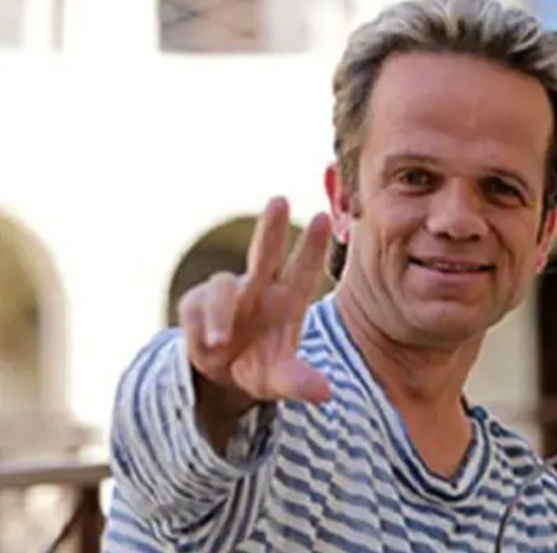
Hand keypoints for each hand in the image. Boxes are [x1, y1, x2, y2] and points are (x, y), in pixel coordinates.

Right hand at [177, 196, 333, 409]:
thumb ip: (300, 383)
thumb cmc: (262, 368)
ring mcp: (227, 293)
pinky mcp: (196, 304)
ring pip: (222, 288)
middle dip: (271, 227)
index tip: (326, 217)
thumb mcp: (281, 380)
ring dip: (219, 312)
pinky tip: (205, 348)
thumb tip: (325, 393)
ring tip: (218, 343)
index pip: (304, 269)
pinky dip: (198, 329)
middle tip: (280, 200)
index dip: (314, 245)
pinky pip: (194, 311)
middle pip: (265, 253)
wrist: (222, 377)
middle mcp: (259, 288)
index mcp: (288, 300)